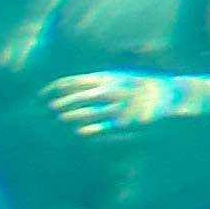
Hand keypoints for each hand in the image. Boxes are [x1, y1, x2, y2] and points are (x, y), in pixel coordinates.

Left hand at [45, 70, 204, 135]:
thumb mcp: (117, 76)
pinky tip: (80, 132)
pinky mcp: (126, 120)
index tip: (41, 95)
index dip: (55, 88)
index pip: (73, 81)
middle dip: (60, 103)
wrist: (168, 94)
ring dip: (71, 116)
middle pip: (77, 97)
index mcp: (106, 78)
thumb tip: (69, 85)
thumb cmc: (138, 85)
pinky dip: (91, 128)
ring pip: (88, 112)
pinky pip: (105, 125)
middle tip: (46, 110)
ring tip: (59, 120)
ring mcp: (118, 105)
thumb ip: (94, 80)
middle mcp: (110, 90)